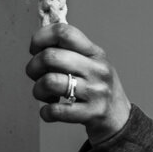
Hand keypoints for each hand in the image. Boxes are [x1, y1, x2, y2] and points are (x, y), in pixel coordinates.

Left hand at [26, 22, 131, 140]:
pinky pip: (56, 110)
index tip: (35, 50)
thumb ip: (69, 51)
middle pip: (50, 56)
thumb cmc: (97, 88)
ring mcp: (96, 92)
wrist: (120, 119)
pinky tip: (50, 112)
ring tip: (45, 95)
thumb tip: (38, 41)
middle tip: (35, 76)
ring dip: (38, 90)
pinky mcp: (92, 113)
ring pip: (50, 82)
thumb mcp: (92, 63)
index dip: (40, 38)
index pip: (64, 32)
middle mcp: (97, 69)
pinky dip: (46, 112)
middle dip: (33, 67)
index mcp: (95, 52)